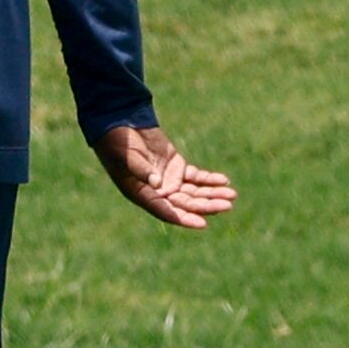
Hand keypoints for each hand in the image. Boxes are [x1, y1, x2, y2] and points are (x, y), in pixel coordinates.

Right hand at [93, 125, 235, 229]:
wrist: (120, 124)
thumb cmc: (117, 143)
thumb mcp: (126, 157)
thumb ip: (141, 170)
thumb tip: (158, 184)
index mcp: (141, 194)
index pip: (165, 211)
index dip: (183, 218)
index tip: (202, 223)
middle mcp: (156, 191)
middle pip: (185, 204)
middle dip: (206, 205)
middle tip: (226, 205)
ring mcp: (168, 179)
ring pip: (194, 192)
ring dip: (212, 194)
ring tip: (231, 194)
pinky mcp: (176, 167)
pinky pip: (196, 177)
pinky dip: (209, 179)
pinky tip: (223, 180)